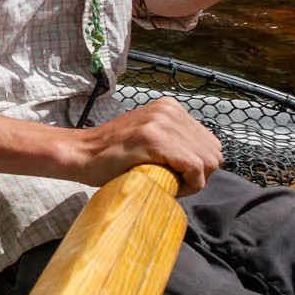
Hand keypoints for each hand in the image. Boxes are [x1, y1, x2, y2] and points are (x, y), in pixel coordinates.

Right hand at [70, 97, 221, 193]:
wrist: (81, 154)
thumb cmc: (113, 155)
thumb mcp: (149, 137)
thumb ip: (174, 140)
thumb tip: (204, 163)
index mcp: (170, 108)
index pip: (210, 144)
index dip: (200, 167)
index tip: (177, 176)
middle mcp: (169, 110)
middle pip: (213, 153)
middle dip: (199, 175)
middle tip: (174, 183)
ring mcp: (162, 122)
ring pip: (208, 162)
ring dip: (194, 181)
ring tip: (170, 184)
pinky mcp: (155, 139)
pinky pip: (195, 167)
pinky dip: (190, 184)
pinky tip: (171, 187)